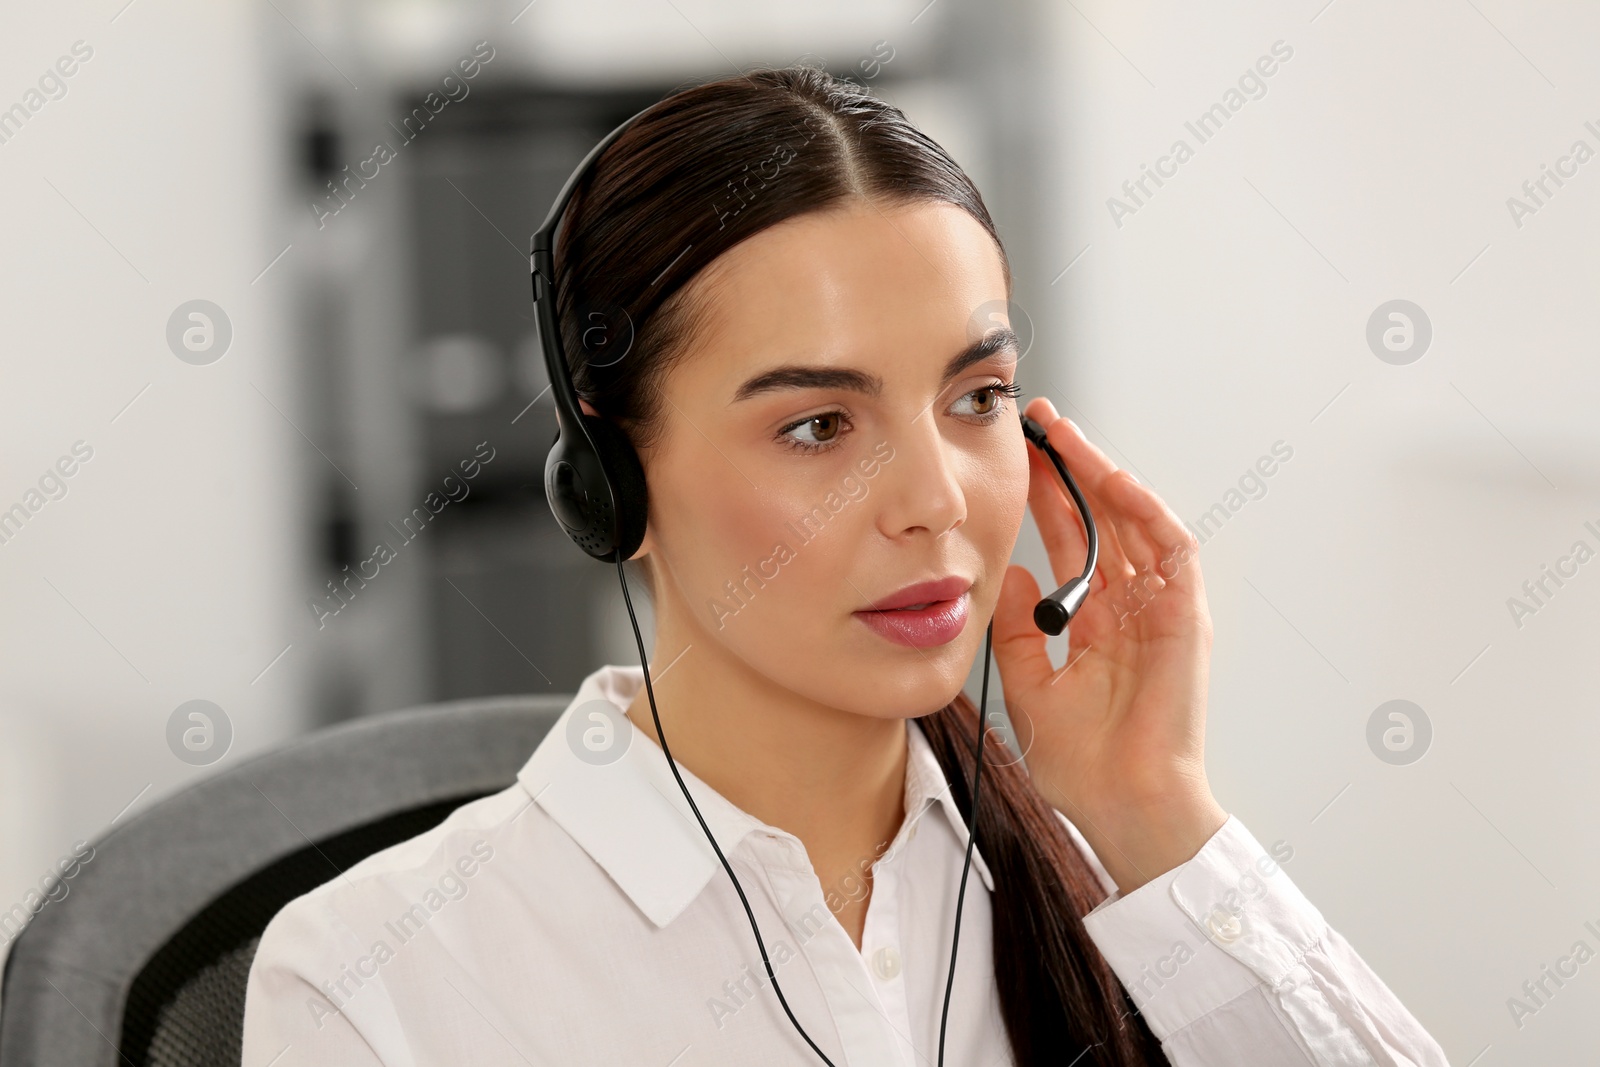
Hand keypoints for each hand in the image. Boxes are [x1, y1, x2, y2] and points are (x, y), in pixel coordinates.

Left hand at [991, 397, 1227, 894]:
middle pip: (1101, 522)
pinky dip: (1146, 514)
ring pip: (1135, 524)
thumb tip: (1010, 575)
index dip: (1046, 501)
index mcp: (1095, 626)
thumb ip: (1016, 633)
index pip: (1071, 544)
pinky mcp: (1186, 620)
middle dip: (1070, 472)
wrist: (1124, 808)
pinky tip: (1114, 482)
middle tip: (1038, 426)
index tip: (1016, 462)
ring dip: (1103, 476)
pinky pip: (1172, 552)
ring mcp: (1160, 612)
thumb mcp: (1026, 689)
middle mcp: (1129, 611)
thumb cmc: (1085, 767)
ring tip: (1066, 436)